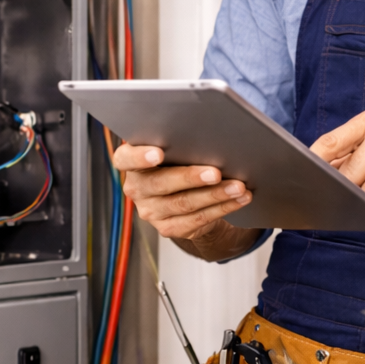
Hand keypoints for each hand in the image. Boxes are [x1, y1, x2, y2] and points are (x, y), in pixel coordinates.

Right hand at [112, 142, 251, 240]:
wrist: (183, 191)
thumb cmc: (178, 158)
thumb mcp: (174, 146)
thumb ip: (179, 141)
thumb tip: (210, 135)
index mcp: (130, 162)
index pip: (126, 158)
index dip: (140, 156)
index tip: (158, 153)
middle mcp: (136, 188)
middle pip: (161, 183)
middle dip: (191, 177)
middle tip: (216, 172)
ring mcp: (150, 211)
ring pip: (184, 204)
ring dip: (215, 195)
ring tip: (238, 186)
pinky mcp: (168, 228)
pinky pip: (197, 219)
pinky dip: (222, 208)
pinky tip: (238, 199)